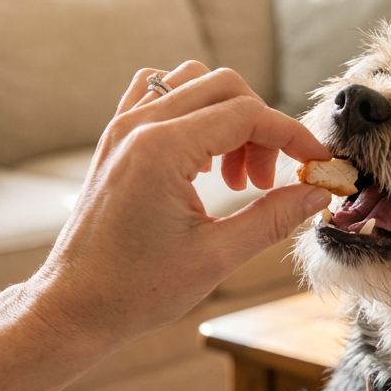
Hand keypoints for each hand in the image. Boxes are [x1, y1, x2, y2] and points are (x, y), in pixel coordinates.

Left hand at [29, 60, 331, 355]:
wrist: (73, 307)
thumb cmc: (135, 289)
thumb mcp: (216, 257)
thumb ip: (272, 218)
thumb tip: (315, 193)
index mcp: (162, 149)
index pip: (247, 113)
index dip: (292, 134)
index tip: (316, 161)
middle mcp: (138, 126)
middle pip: (224, 87)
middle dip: (261, 128)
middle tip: (266, 182)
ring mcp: (122, 129)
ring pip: (194, 83)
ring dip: (228, 118)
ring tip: (233, 178)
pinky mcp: (116, 141)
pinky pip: (161, 95)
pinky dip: (194, 114)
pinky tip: (202, 161)